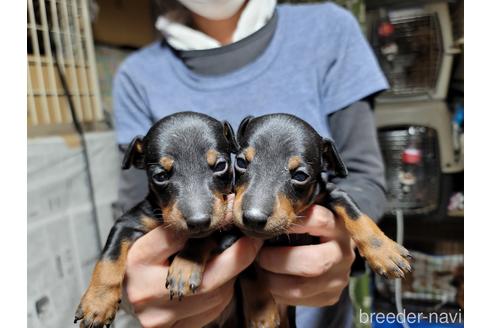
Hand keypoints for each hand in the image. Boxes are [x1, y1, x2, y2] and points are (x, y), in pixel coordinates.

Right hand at [124, 196, 262, 327]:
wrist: (130, 291)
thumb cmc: (146, 257)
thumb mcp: (154, 232)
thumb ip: (182, 224)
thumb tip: (227, 210)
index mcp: (138, 258)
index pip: (181, 237)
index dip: (214, 225)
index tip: (234, 214)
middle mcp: (145, 290)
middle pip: (207, 275)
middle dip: (236, 256)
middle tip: (253, 240)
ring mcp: (159, 316)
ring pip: (216, 294)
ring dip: (229, 276)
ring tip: (221, 261)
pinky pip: (214, 309)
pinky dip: (222, 293)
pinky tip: (214, 282)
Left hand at [256, 205, 354, 306]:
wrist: (328, 252)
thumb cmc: (308, 229)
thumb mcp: (305, 217)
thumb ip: (289, 216)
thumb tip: (258, 220)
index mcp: (338, 226)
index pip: (318, 220)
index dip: (291, 222)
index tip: (269, 225)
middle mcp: (343, 253)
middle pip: (310, 263)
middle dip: (276, 260)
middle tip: (260, 255)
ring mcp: (339, 278)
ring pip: (300, 287)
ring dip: (272, 280)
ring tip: (261, 269)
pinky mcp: (331, 296)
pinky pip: (298, 301)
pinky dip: (277, 293)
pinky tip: (271, 281)